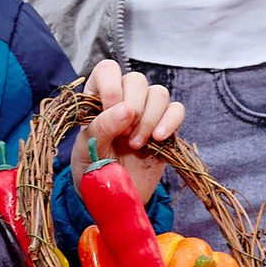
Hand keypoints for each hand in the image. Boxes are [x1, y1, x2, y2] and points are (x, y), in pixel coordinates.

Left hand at [73, 59, 184, 202]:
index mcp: (98, 97)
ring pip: (159, 93)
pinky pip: (177, 110)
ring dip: (149, 118)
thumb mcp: (88, 149)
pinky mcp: (166, 128)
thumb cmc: (93, 170)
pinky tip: (158, 139)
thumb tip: (126, 108)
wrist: (113, 197)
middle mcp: (124, 99)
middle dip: (133, 108)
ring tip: (136, 144)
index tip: (110, 111)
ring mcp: (147, 113)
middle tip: (123, 136)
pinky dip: (170, 121)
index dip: (111, 86)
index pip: (108, 69)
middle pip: (137, 80)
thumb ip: (102, 126)